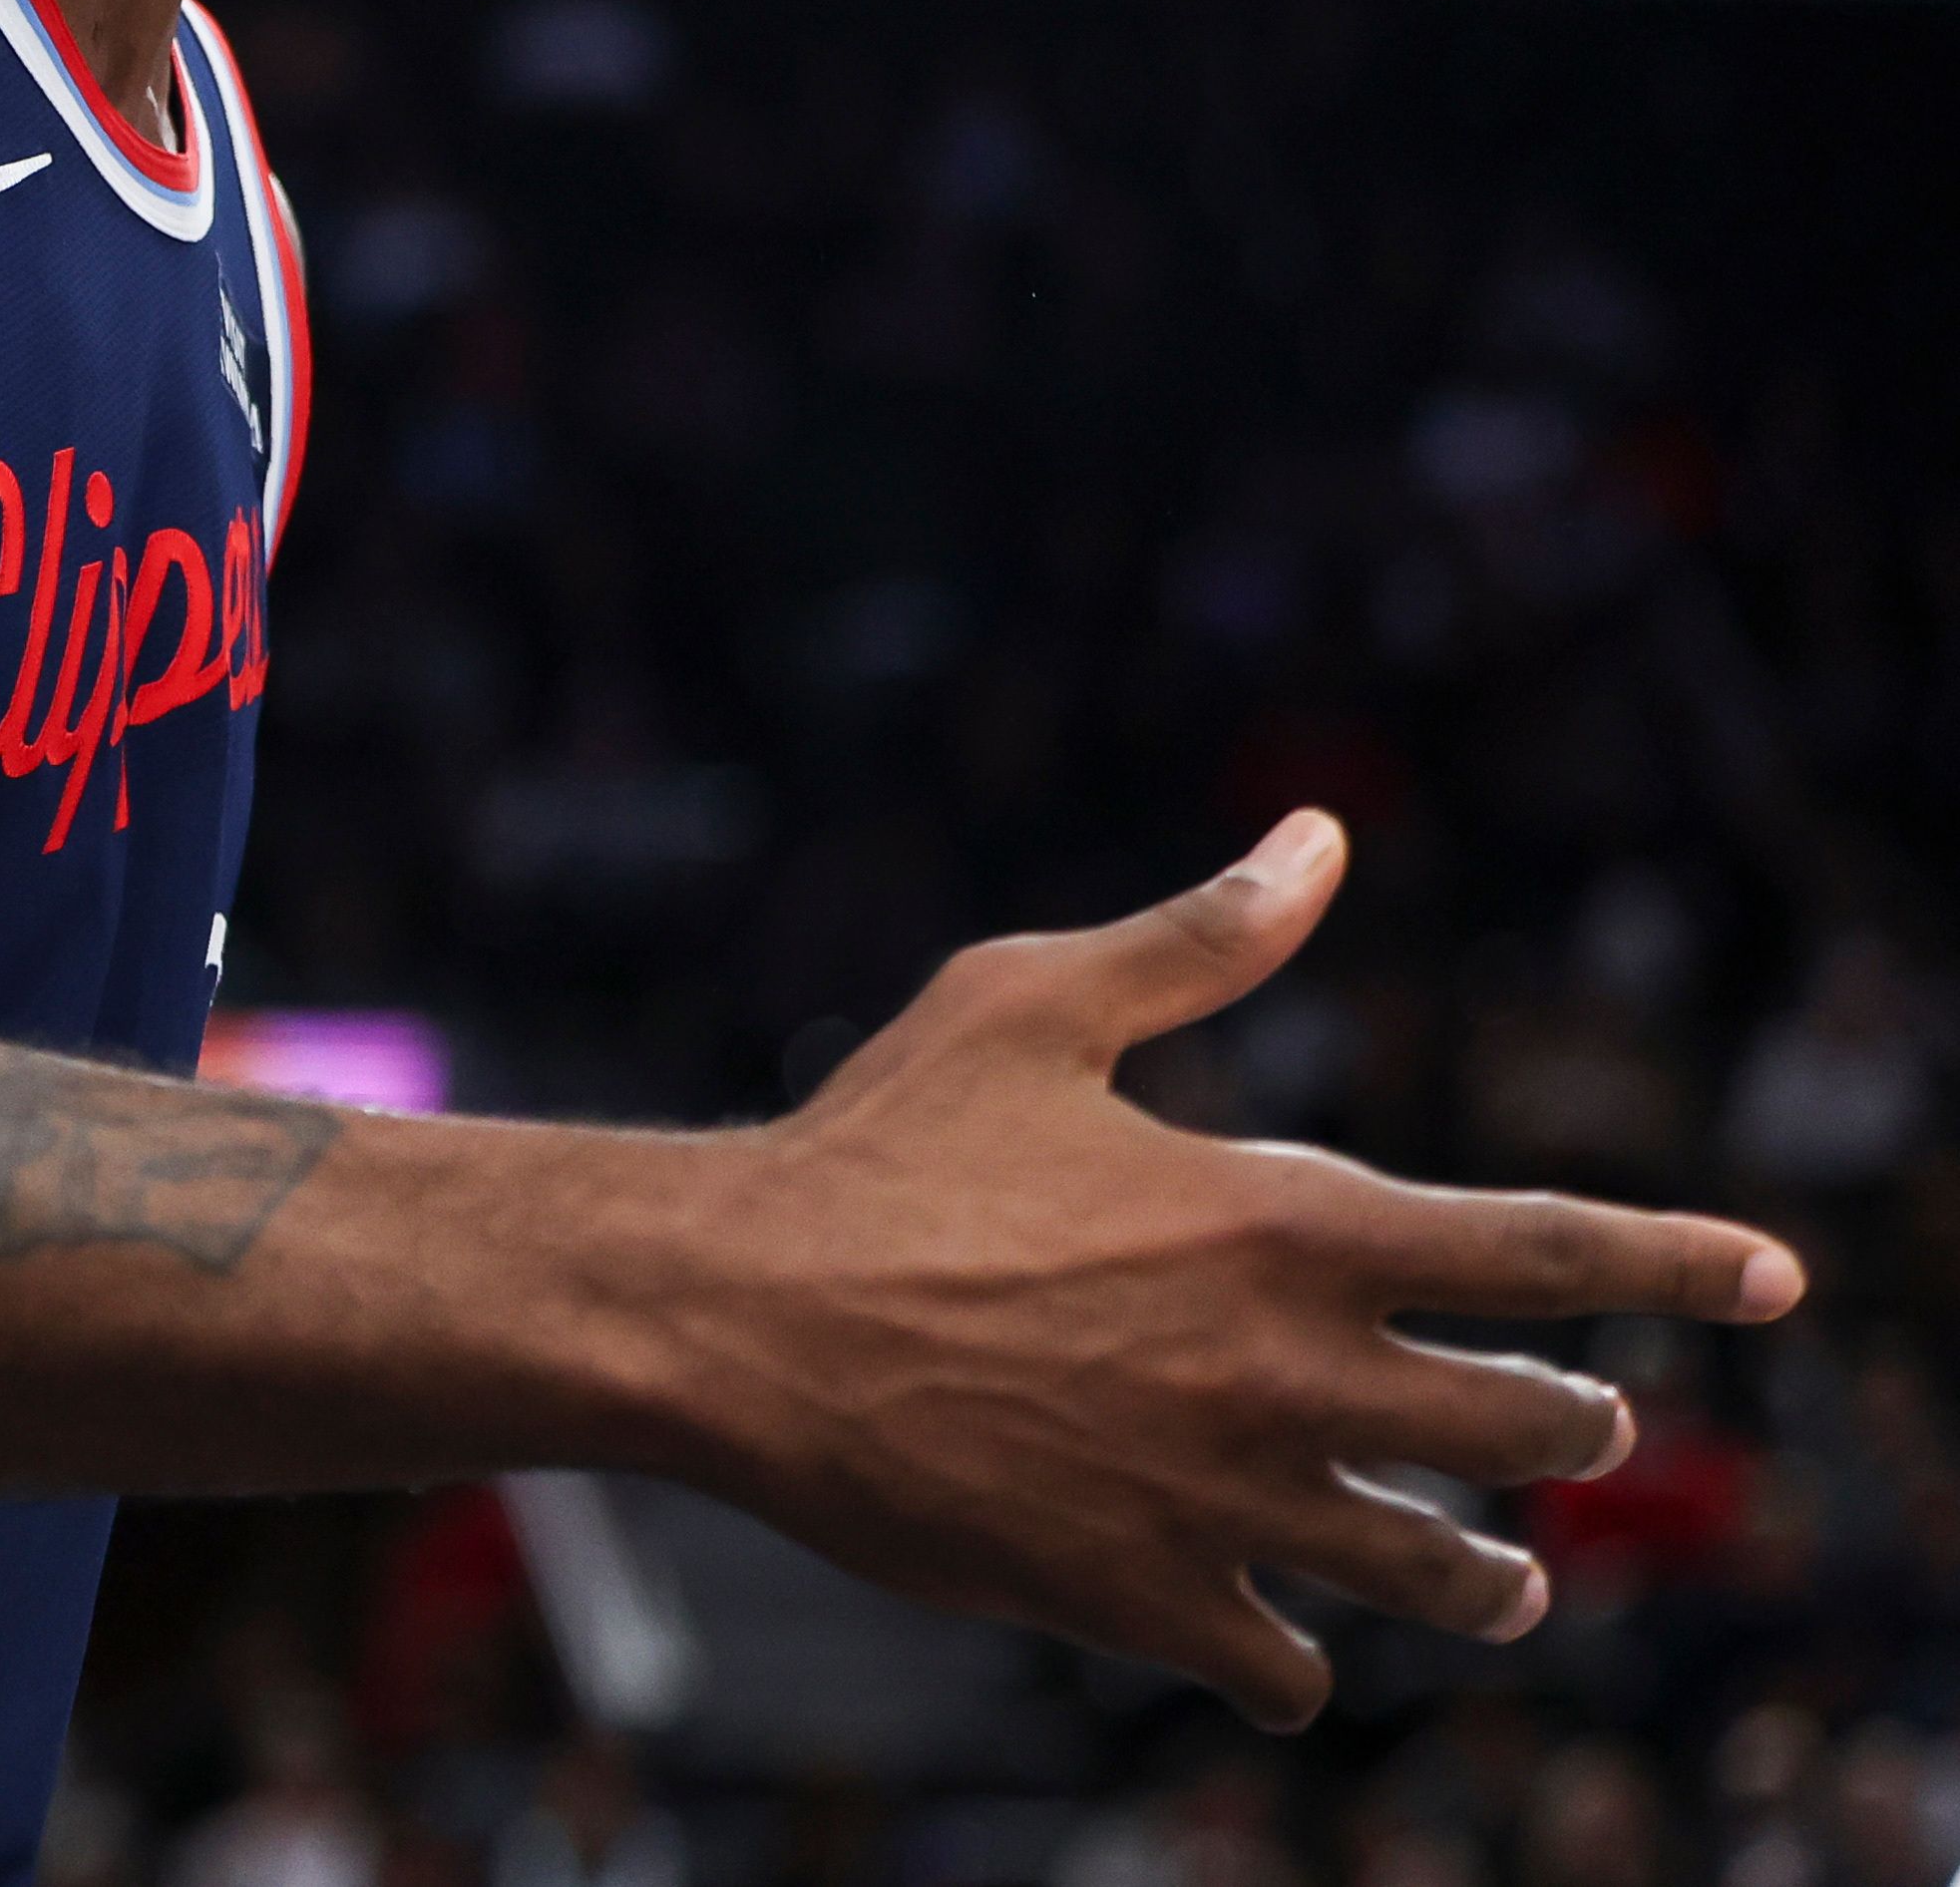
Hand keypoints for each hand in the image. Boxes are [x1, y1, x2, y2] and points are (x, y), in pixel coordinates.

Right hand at [688, 810, 1803, 1728]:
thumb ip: (1197, 941)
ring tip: (1502, 1579)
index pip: (1547, 1250)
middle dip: (1571, 1423)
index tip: (1778, 1278)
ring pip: (1448, 1578)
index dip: (1680, 1261)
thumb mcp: (1026, 1006)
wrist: (731, 1317)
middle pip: (1530, 1426)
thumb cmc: (871, 1143)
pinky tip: (1292, 1646)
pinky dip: (1304, 1659)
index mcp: (1280, 1219)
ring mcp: (1225, 1500)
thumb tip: (1318, 841)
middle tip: (1573, 1422)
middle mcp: (1286, 1371)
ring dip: (1492, 1577)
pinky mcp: (1144, 1598)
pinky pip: (1289, 1667)